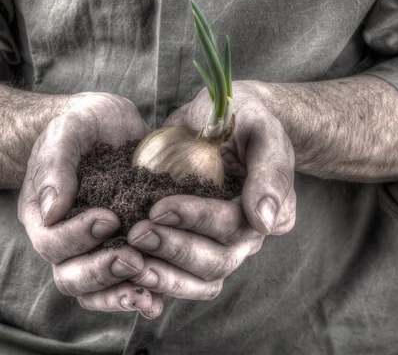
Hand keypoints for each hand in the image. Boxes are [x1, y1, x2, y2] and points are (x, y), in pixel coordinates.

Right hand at [17, 92, 163, 317]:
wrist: (105, 127)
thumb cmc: (80, 126)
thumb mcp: (67, 131)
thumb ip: (56, 166)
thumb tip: (53, 212)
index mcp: (44, 215)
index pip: (51, 243)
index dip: (77, 237)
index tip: (109, 218)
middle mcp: (66, 240)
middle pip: (71, 278)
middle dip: (102, 273)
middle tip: (135, 259)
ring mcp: (94, 249)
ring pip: (97, 291)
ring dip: (123, 293)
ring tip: (151, 292)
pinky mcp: (124, 248)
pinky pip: (127, 283)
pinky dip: (144, 292)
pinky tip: (163, 297)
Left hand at [127, 81, 295, 299]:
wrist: (223, 119)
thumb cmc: (245, 117)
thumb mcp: (261, 129)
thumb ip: (270, 170)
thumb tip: (264, 222)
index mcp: (270, 211)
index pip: (234, 226)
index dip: (196, 219)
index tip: (159, 207)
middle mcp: (247, 237)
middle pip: (215, 262)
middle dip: (174, 249)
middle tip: (136, 232)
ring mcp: (221, 246)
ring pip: (198, 280)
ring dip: (162, 274)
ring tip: (127, 256)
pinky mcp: (195, 247)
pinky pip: (179, 276)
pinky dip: (154, 277)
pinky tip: (128, 268)